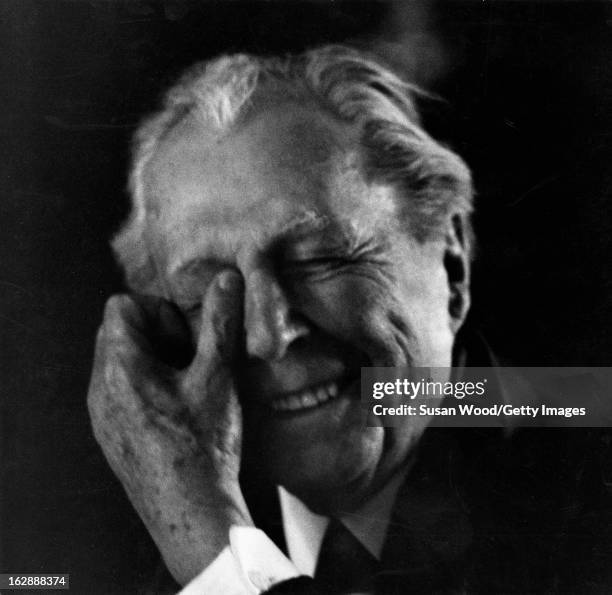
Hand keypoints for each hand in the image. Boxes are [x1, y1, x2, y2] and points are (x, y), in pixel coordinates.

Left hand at [87, 270, 251, 584]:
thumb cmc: (203, 445)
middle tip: (191, 362)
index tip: (186, 341)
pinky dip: (146, 386)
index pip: (121, 305)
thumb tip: (228, 280)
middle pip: (119, 330)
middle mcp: (100, 386)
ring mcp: (101, 413)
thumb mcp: (218, 377)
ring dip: (154, 361)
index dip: (158, 313)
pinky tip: (176, 412)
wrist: (190, 511)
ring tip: (186, 388)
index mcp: (120, 366)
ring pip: (120, 360)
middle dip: (158, 335)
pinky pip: (119, 389)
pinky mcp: (109, 432)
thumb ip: (220, 323)